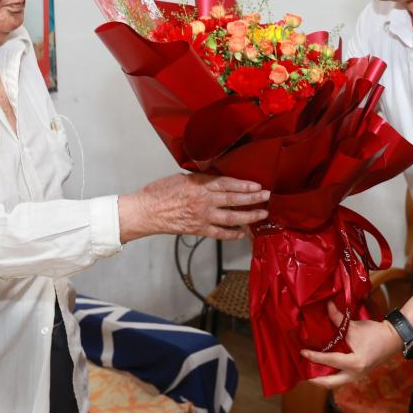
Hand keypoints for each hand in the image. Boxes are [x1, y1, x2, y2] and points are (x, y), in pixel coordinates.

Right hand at [118, 173, 269, 242]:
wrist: (145, 212)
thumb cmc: (159, 192)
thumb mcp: (181, 178)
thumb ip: (200, 179)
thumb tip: (215, 180)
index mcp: (199, 185)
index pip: (227, 183)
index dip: (244, 185)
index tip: (256, 185)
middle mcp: (203, 200)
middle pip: (234, 199)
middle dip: (253, 198)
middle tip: (267, 196)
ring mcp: (202, 216)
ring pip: (231, 217)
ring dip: (249, 216)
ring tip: (262, 214)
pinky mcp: (198, 229)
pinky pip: (219, 233)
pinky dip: (232, 234)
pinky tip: (242, 233)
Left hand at [300, 301, 402, 388]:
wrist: (393, 339)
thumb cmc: (376, 333)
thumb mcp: (354, 326)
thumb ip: (338, 318)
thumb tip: (326, 305)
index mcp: (354, 363)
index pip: (329, 361)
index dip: (314, 357)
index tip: (302, 353)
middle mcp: (355, 374)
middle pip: (329, 384)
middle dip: (314, 379)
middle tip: (302, 371)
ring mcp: (357, 377)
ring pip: (335, 383)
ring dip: (322, 379)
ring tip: (309, 370)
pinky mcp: (358, 374)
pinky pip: (340, 378)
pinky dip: (330, 375)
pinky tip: (322, 368)